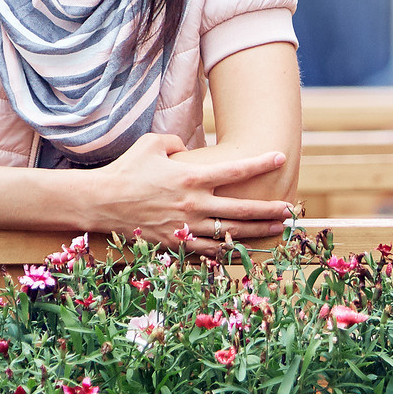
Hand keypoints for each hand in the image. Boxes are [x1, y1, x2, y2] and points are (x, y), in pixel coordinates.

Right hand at [92, 133, 294, 246]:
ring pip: (231, 233)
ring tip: (278, 230)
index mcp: (191, 176)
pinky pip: (209, 251)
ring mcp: (187, 227)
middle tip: (290, 210)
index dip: (261, 163)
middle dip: (270, 209)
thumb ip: (176, 142)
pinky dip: (229, 251)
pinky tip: (244, 250)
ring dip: (258, 232)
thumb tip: (186, 147)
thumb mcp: (152, 144)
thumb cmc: (127, 170)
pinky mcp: (177, 244)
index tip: (281, 158)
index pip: (236, 170)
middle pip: (243, 209)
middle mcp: (194, 203)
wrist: (102, 202)